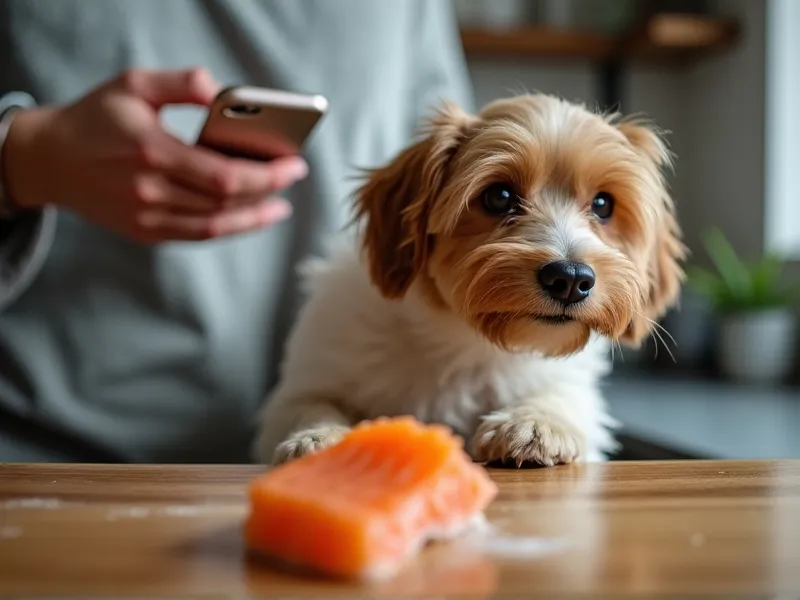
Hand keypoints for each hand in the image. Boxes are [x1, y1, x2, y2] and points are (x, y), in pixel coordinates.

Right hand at [1, 68, 307, 241]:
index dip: (267, 175)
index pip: (225, 175)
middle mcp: (151, 191)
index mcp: (152, 152)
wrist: (51, 160)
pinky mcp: (146, 232)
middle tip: (294, 176)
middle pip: (226, 202)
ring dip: (254, 217)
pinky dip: (229, 228)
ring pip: (216, 226)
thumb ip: (181, 83)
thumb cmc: (97, 118)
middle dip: (269, 191)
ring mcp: (148, 217)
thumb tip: (222, 92)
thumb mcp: (134, 84)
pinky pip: (198, 235)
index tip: (293, 164)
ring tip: (280, 205)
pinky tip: (249, 216)